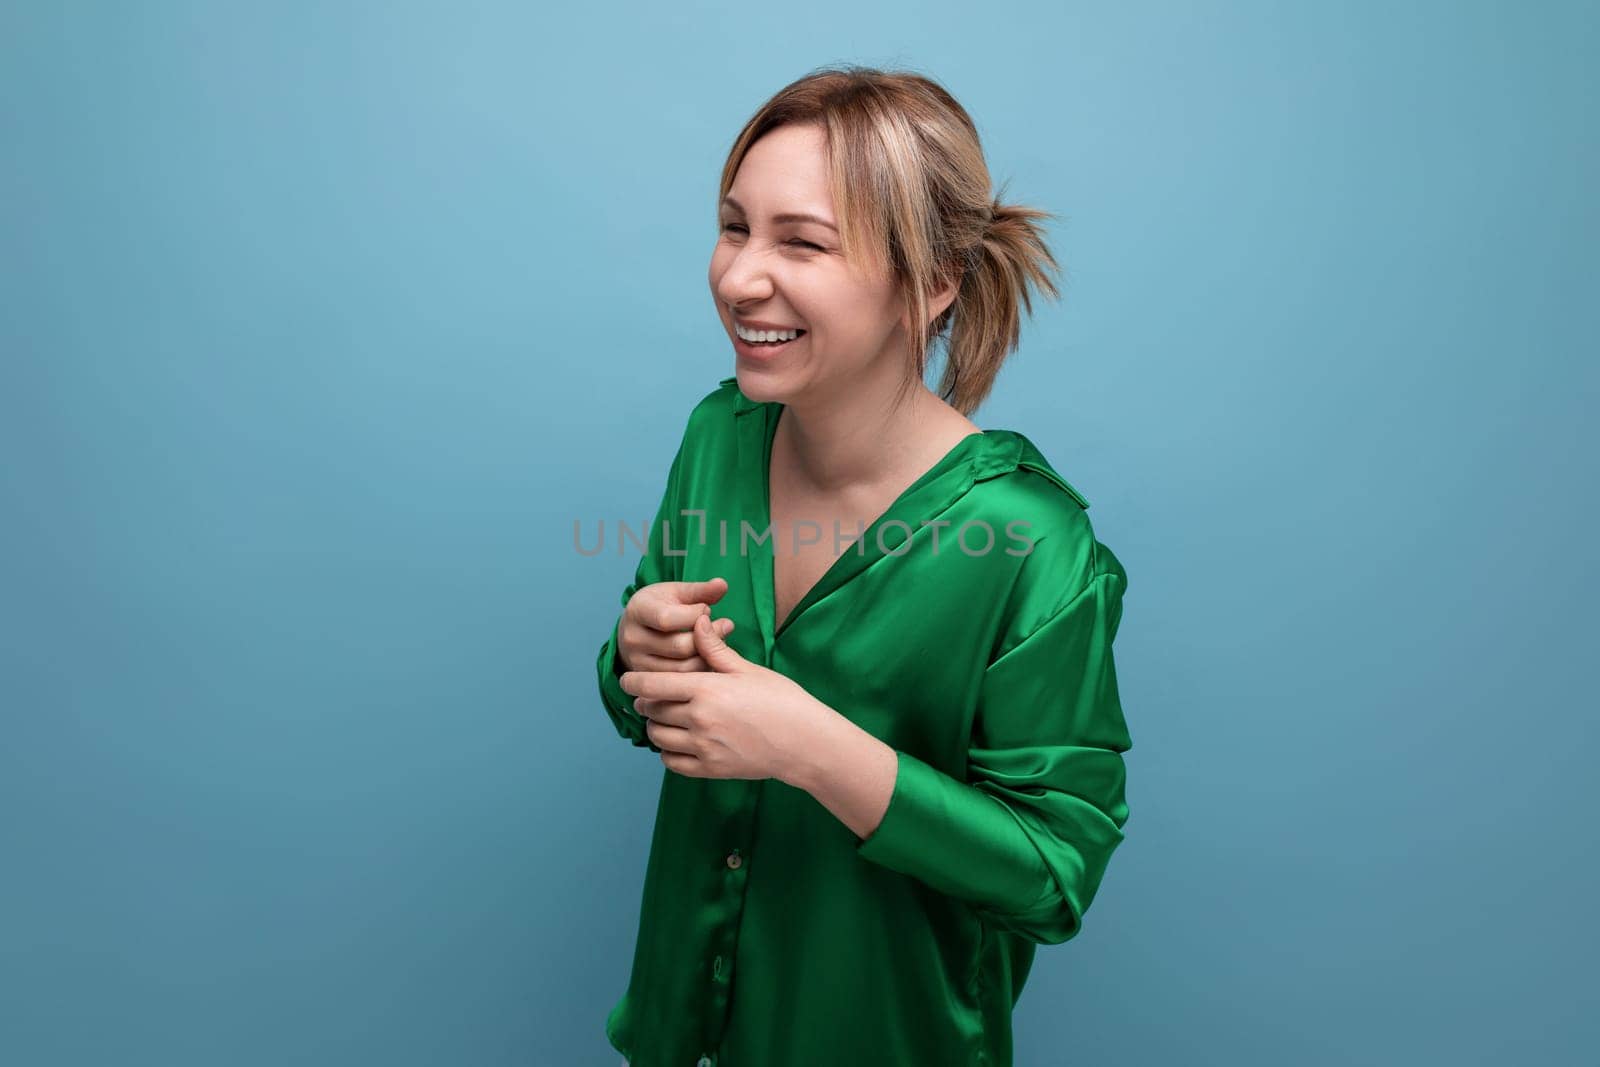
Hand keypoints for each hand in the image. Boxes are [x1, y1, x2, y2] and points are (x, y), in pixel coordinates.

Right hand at [618, 577, 735, 672]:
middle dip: (708, 637)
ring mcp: (637, 662)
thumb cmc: (660, 605)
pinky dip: (700, 670)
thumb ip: (700, 590)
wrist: (635, 628)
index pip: (668, 619)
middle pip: (680, 647)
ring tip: (717, 641)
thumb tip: (723, 584)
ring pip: (684, 668)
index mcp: (637, 611)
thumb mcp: (676, 592)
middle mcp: (633, 639)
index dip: (695, 614)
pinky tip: (707, 656)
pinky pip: (682, 681)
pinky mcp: (648, 679)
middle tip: (725, 626)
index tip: (706, 609)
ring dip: (708, 656)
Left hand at [620, 612, 836, 784]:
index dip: (633, 682)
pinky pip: (672, 763)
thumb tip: (696, 622)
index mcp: (707, 690)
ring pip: (658, 737)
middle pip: (652, 710)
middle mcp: (699, 720)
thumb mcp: (748, 670)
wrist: (804, 742)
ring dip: (655, 726)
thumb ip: (715, 649)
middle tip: (651, 697)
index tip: (626, 681)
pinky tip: (677, 742)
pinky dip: (667, 752)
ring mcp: (703, 747)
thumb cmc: (781, 700)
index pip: (652, 685)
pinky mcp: (710, 768)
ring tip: (665, 718)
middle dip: (647, 702)